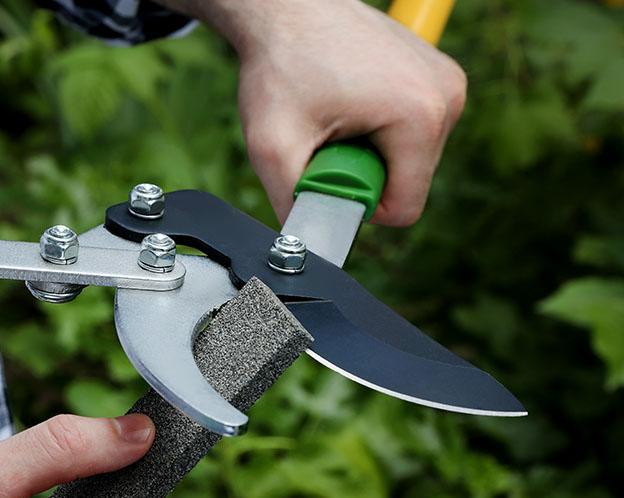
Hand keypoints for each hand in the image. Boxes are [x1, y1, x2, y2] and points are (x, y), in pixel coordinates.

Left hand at [161, 0, 466, 225]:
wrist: (287, 8)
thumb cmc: (281, 65)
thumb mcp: (273, 147)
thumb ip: (292, 204)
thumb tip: (304, 249)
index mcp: (419, 116)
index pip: (405, 208)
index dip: (358, 206)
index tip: (326, 171)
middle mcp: (447, 97)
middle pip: (410, 184)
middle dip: (362, 175)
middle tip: (326, 138)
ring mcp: (448, 83)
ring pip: (411, 160)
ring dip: (369, 153)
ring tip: (337, 117)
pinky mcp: (439, 76)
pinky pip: (412, 133)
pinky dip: (379, 131)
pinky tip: (350, 103)